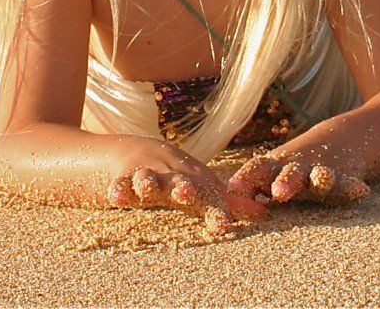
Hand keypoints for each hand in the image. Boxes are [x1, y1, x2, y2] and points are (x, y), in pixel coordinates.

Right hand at [107, 141, 268, 235]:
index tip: (221, 227)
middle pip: (177, 180)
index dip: (214, 210)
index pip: (208, 195)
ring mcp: (146, 175)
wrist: (131, 152)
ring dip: (146, 181)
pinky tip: (115, 195)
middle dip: (182, 186)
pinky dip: (117, 188)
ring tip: (145, 187)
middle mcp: (171, 176)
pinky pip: (119, 183)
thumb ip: (228, 201)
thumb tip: (264, 212)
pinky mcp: (122, 178)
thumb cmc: (173, 176)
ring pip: (146, 177)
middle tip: (186, 193)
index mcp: (192, 180)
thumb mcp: (199, 186)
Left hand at [227, 144, 370, 206]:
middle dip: (286, 182)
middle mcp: (299, 169)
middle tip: (279, 192)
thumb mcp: (272, 173)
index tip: (235, 187)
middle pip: (290, 174)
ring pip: (320, 176)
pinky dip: (354, 187)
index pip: (258, 170)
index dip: (247, 178)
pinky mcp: (345, 179)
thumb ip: (252, 186)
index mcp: (276, 169)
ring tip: (322, 178)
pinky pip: (350, 184)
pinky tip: (361, 191)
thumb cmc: (293, 166)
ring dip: (320, 178)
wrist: (339, 141)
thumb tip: (220, 198)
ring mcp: (323, 172)